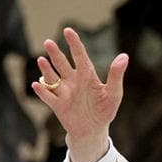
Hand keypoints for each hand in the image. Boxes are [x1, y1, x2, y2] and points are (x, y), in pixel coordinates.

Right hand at [31, 27, 128, 161]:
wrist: (93, 131)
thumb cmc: (105, 111)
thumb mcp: (114, 94)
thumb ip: (116, 76)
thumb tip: (124, 56)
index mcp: (87, 77)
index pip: (80, 57)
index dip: (74, 44)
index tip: (68, 30)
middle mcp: (73, 81)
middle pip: (62, 64)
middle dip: (55, 54)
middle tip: (49, 42)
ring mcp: (64, 92)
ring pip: (52, 77)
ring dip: (46, 69)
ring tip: (42, 60)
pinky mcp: (57, 105)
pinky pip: (48, 96)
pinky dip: (42, 91)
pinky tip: (37, 85)